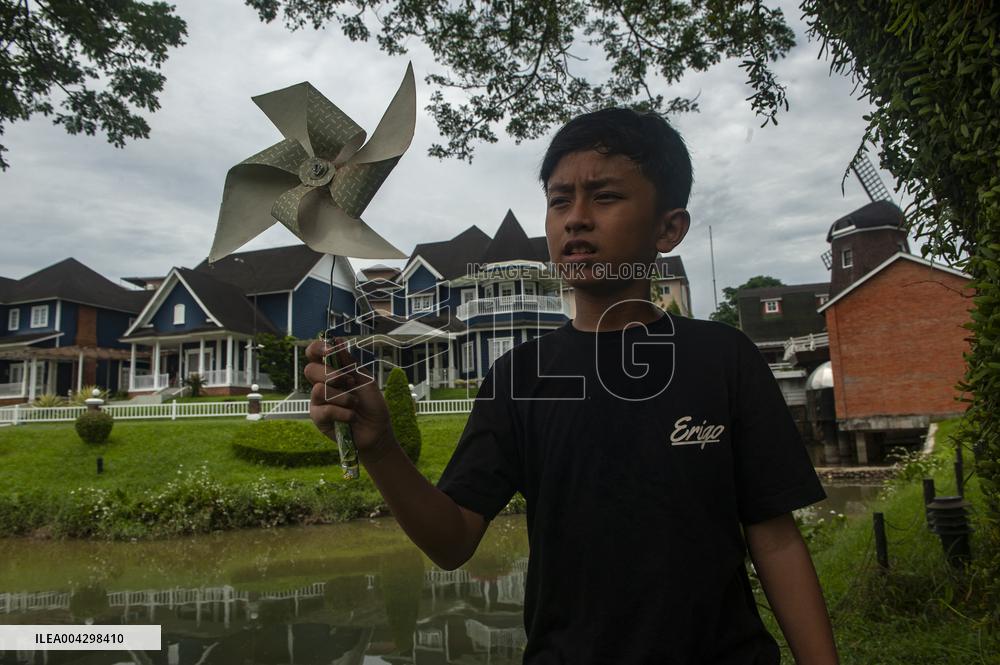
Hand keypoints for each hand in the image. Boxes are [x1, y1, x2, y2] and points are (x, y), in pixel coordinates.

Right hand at [303, 337, 393, 458]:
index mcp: (332, 371)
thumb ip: (350, 363)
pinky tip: (352, 417)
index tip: (330, 349)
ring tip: (354, 404)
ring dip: (342, 396)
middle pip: (310, 370)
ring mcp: (318, 402)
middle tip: (348, 382)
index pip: (314, 354)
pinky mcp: (319, 419)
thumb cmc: (372, 405)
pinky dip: (343, 412)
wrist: (377, 431)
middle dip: (331, 374)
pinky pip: (325, 410)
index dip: (317, 348)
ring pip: (318, 390)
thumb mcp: (365, 380)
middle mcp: (322, 384)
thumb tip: (338, 341)